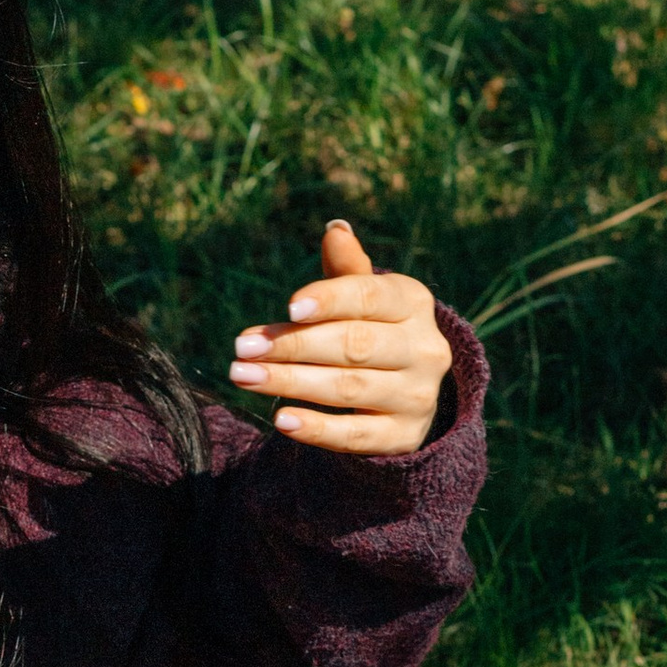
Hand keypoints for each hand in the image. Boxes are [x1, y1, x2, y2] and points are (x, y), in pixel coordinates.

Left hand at [228, 219, 451, 454]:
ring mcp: (417, 396)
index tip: (289, 306)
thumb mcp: (364, 297)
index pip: (370, 297)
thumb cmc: (372, 330)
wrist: (408, 393)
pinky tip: (280, 419)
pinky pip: (355, 435)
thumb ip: (347, 270)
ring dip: (290, 382)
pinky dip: (317, 428)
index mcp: (413, 303)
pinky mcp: (403, 436)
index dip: (330, 299)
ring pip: (348, 388)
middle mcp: (423, 349)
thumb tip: (335, 230)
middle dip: (293, 345)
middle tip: (242, 347)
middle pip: (353, 345)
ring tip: (244, 376)